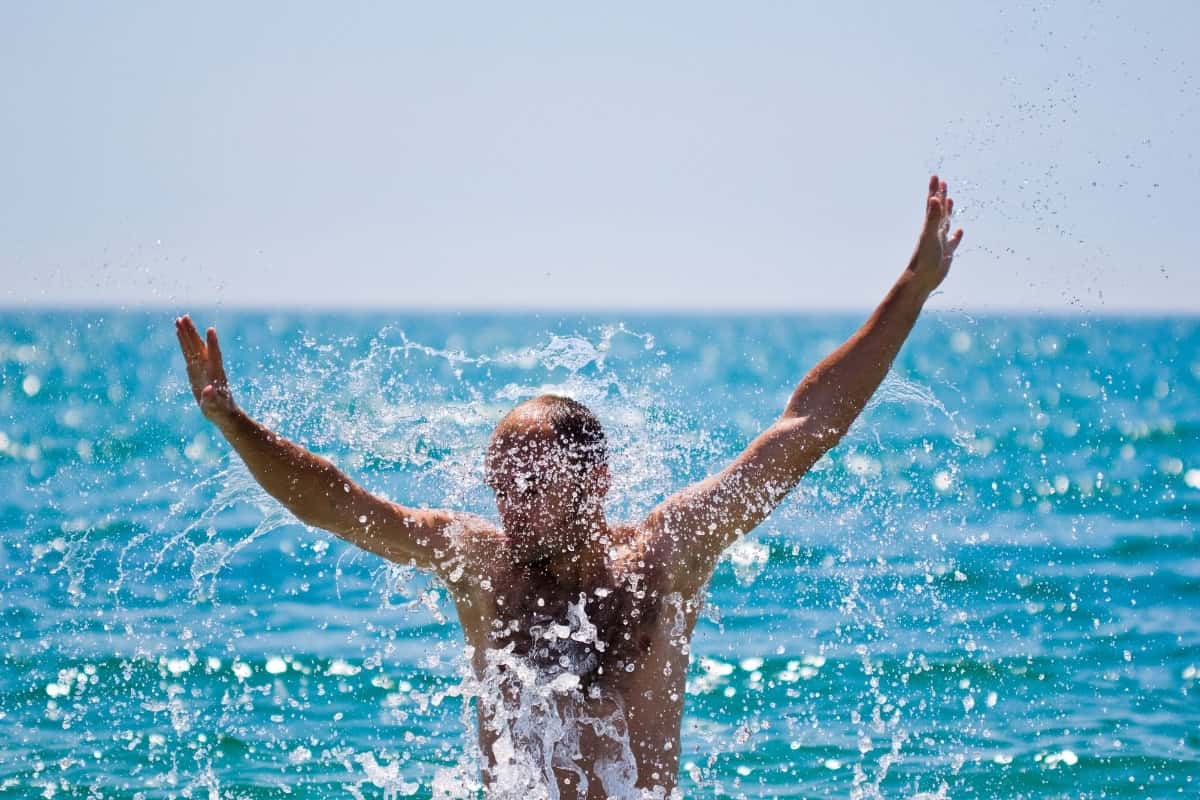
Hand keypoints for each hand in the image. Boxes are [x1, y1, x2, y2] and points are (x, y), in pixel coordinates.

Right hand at [175, 315, 236, 422]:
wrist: (222, 412)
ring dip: (187, 334)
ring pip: (193, 347)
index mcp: (216, 374)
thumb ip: (212, 399)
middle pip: (200, 346)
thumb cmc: (220, 410)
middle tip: (184, 317)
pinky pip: (188, 353)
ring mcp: (202, 367)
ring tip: (179, 319)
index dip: (213, 344)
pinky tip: (180, 333)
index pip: (215, 355)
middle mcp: (209, 366)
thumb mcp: (215, 406)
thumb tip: (209, 390)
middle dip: (192, 333)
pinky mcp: (195, 370)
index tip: (211, 330)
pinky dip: (184, 343)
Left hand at [907, 175, 963, 294]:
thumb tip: (933, 198)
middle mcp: (935, 231)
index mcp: (930, 225)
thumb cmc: (924, 258)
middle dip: (941, 196)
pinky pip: (953, 241)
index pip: (933, 204)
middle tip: (943, 183)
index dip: (935, 190)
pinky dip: (956, 235)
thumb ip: (932, 217)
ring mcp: (940, 241)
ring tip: (950, 201)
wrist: (921, 279)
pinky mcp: (946, 253)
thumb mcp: (930, 235)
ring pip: (945, 223)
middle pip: (939, 210)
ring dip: (948, 212)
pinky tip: (959, 231)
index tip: (936, 176)